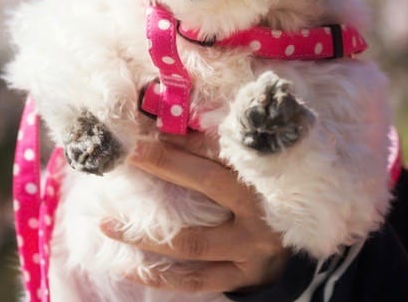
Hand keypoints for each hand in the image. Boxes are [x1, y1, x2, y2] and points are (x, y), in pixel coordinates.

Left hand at [100, 131, 289, 293]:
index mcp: (261, 176)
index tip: (142, 136)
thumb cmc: (262, 197)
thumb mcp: (249, 171)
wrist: (300, 247)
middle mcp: (259, 211)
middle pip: (209, 183)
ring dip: (146, 234)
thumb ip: (212, 149)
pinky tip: (126, 267)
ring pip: (193, 242)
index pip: (219, 150)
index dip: (181, 142)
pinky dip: (159, 276)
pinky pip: (195, 280)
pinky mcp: (242, 276)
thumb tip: (161, 127)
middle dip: (166, 167)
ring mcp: (251, 248)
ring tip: (107, 225)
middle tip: (129, 156)